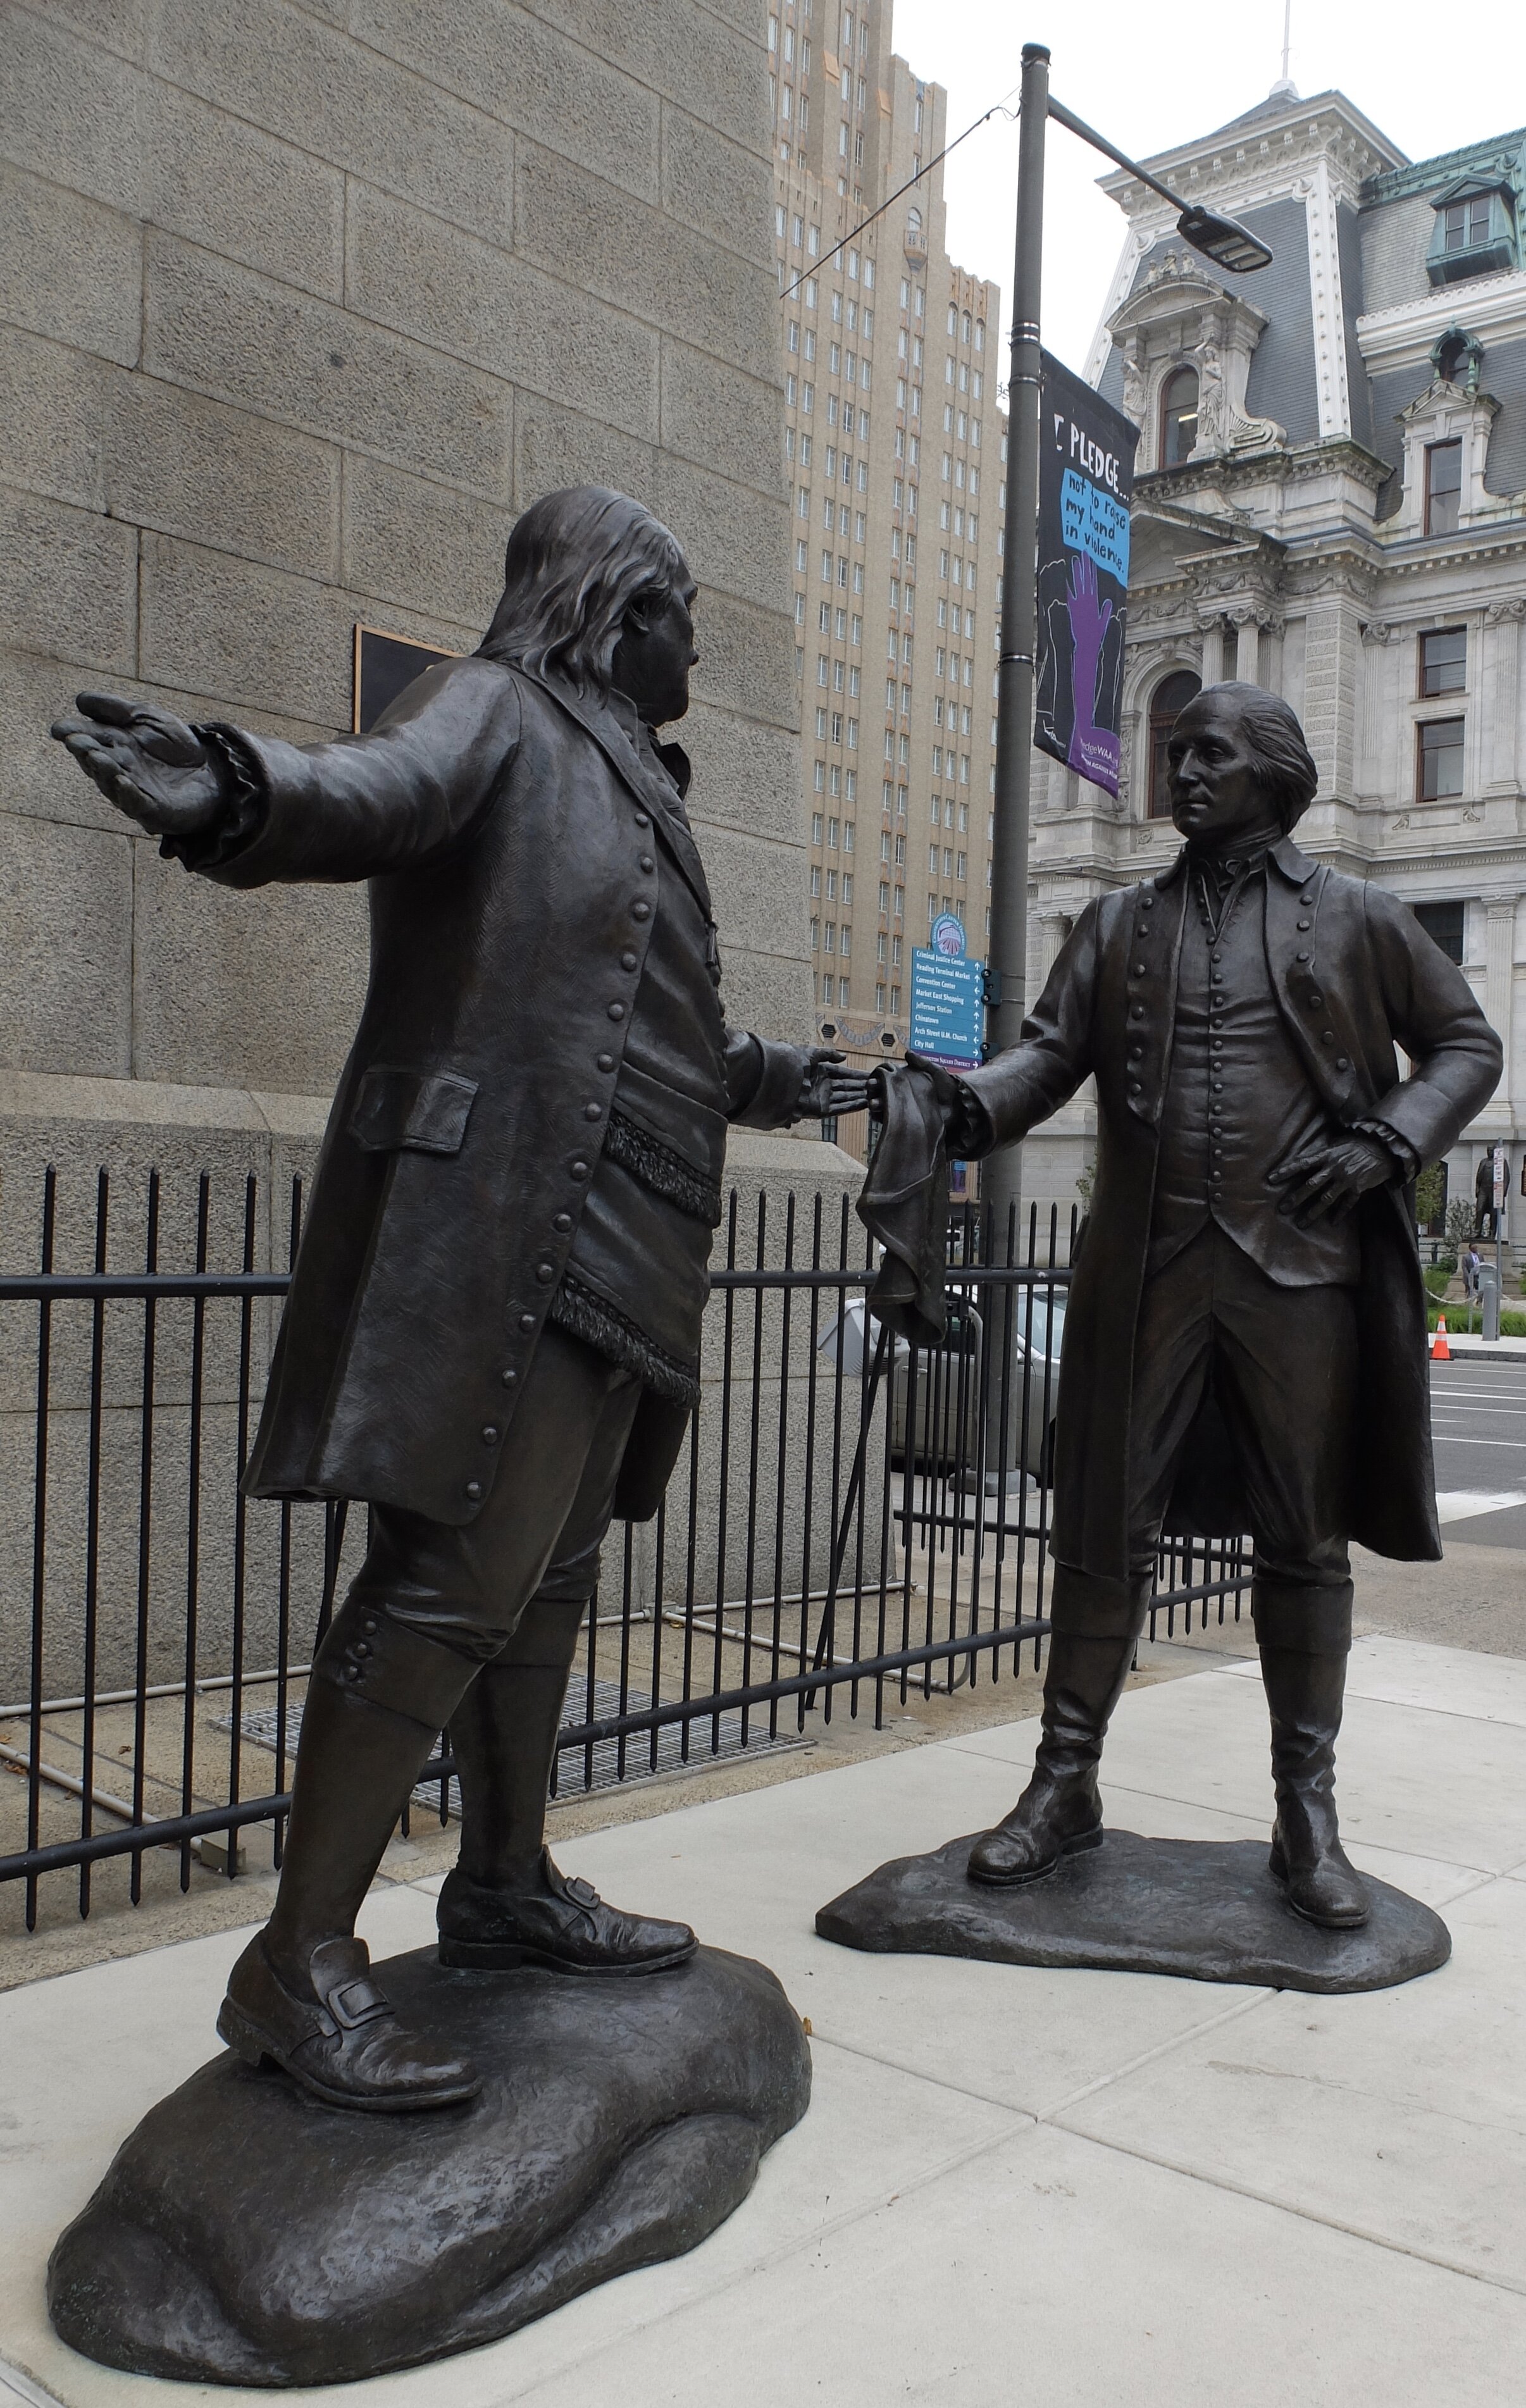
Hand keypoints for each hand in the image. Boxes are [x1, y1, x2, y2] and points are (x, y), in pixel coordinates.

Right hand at [50, 693, 226, 835]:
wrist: (213, 771)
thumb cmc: (175, 746)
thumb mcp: (147, 717)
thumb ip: (117, 709)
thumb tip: (80, 700)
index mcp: (112, 747)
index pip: (88, 739)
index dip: (72, 734)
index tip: (59, 728)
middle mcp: (118, 771)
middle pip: (96, 763)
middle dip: (85, 752)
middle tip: (75, 741)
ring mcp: (133, 793)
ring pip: (112, 784)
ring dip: (103, 771)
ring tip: (96, 756)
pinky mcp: (153, 812)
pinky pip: (138, 804)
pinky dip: (129, 794)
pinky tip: (123, 781)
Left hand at [797, 1048, 871, 1120]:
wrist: (778, 1080)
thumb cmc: (791, 1064)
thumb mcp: (811, 1053)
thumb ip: (828, 1054)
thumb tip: (844, 1057)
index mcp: (819, 1072)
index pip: (842, 1073)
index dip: (856, 1074)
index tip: (870, 1074)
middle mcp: (822, 1085)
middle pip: (846, 1086)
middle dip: (861, 1086)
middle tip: (877, 1085)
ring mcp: (821, 1098)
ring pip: (845, 1097)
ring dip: (859, 1096)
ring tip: (874, 1095)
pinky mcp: (820, 1110)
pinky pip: (839, 1108)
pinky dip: (852, 1106)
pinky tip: (864, 1103)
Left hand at [1269, 1133, 1393, 1224]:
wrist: (1384, 1147)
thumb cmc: (1358, 1143)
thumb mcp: (1338, 1143)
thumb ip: (1323, 1154)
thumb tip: (1308, 1161)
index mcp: (1327, 1154)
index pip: (1302, 1163)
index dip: (1286, 1171)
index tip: (1271, 1179)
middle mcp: (1334, 1167)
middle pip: (1311, 1185)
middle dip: (1296, 1198)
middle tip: (1283, 1209)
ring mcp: (1346, 1179)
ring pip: (1326, 1198)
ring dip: (1313, 1212)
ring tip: (1301, 1223)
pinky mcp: (1358, 1187)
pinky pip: (1347, 1203)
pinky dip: (1340, 1213)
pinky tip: (1332, 1222)